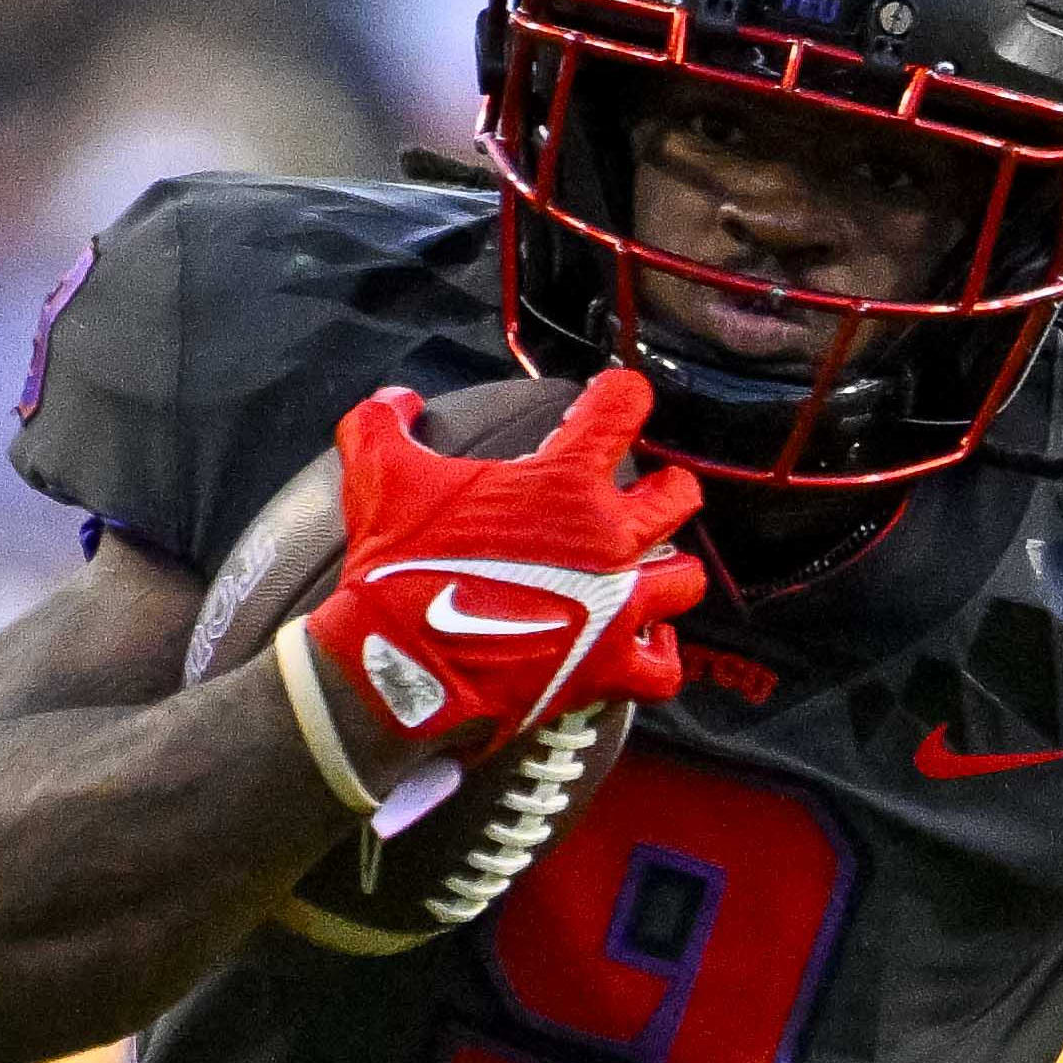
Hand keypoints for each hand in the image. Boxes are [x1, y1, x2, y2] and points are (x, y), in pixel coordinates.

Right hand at [288, 371, 711, 775]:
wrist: (401, 667)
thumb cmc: (399, 568)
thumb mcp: (379, 476)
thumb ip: (383, 424)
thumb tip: (392, 400)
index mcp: (565, 482)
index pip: (622, 409)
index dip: (621, 395)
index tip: (614, 396)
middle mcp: (608, 541)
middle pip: (677, 498)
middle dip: (667, 488)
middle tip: (650, 491)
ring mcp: (616, 608)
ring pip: (683, 579)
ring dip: (670, 570)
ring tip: (651, 570)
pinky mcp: (607, 668)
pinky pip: (664, 665)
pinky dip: (661, 653)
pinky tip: (648, 640)